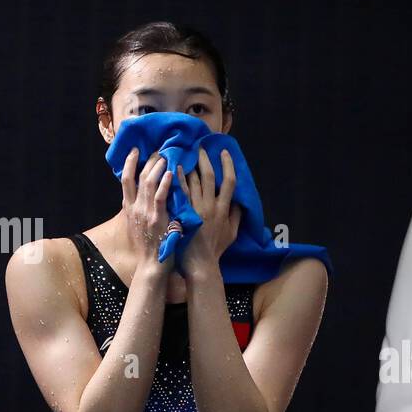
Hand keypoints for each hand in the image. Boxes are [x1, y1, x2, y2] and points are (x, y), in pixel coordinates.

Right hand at [119, 148, 176, 278]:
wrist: (151, 265)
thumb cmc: (150, 246)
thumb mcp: (140, 224)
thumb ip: (142, 208)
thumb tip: (148, 194)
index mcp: (129, 208)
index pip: (125, 179)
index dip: (130, 163)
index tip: (136, 150)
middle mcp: (134, 208)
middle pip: (138, 177)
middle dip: (147, 161)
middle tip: (158, 150)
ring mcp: (145, 213)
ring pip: (148, 183)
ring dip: (157, 168)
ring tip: (165, 156)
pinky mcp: (157, 219)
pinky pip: (160, 197)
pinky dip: (165, 184)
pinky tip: (171, 173)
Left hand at [176, 146, 241, 278]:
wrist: (200, 264)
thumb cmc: (215, 250)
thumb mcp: (232, 234)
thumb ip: (236, 216)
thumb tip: (239, 202)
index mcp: (224, 210)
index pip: (229, 182)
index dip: (228, 165)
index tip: (224, 153)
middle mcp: (211, 206)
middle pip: (209, 176)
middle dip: (205, 160)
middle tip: (200, 147)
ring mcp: (196, 210)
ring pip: (193, 181)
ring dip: (189, 165)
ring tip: (184, 152)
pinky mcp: (183, 214)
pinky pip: (179, 192)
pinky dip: (176, 178)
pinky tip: (172, 167)